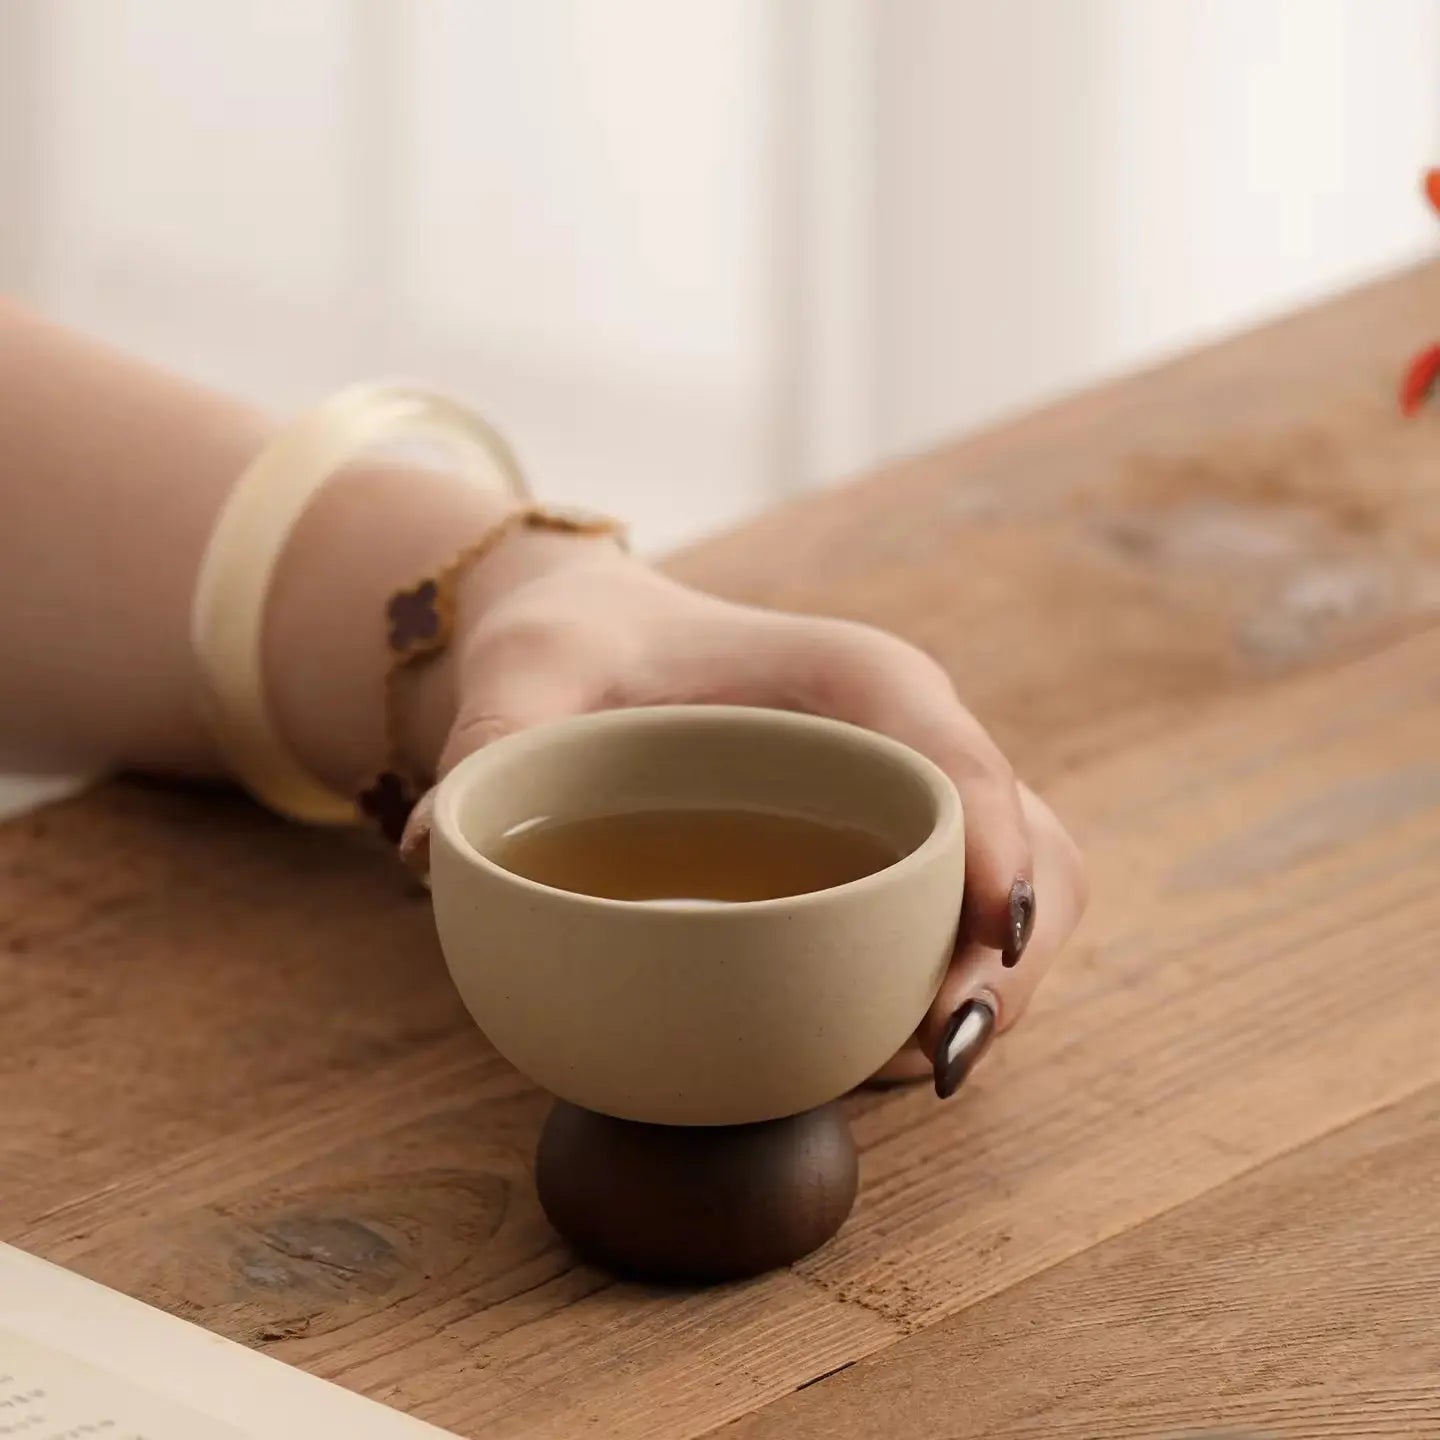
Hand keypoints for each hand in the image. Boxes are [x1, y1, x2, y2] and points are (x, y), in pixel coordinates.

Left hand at [402, 549, 1087, 1094]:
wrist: (605, 644)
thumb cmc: (584, 646)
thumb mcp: (531, 670)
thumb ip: (491, 738)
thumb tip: (440, 851)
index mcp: (857, 682)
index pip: (960, 762)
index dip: (997, 854)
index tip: (987, 941)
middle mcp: (908, 743)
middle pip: (1030, 853)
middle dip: (1011, 962)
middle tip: (930, 1055)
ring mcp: (910, 805)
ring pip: (1021, 904)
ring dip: (992, 993)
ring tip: (900, 1071)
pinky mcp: (892, 856)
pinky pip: (964, 930)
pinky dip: (952, 993)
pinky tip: (878, 1050)